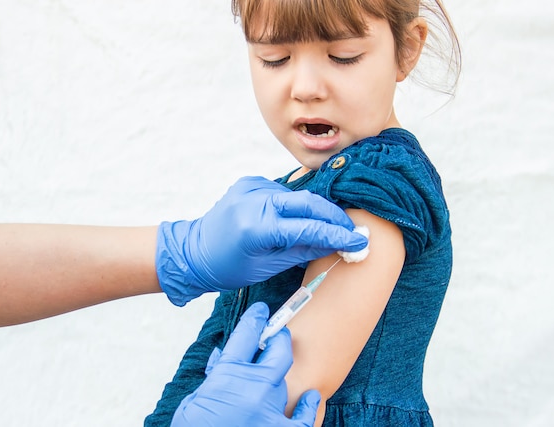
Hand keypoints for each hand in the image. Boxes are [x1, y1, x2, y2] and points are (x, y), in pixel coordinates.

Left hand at [156, 176, 367, 304]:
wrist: (195, 251)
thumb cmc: (228, 267)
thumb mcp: (267, 267)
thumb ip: (302, 250)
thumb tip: (336, 245)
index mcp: (256, 227)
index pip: (308, 227)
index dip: (337, 235)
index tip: (358, 242)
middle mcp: (254, 200)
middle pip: (308, 202)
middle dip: (334, 217)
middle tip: (352, 231)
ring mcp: (251, 187)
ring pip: (298, 196)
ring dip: (316, 211)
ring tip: (330, 228)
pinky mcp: (250, 182)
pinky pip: (283, 192)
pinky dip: (297, 205)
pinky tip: (300, 218)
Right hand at [171, 302, 319, 426]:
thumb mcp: (194, 402)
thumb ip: (214, 379)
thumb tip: (224, 363)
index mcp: (228, 376)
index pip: (246, 335)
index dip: (255, 319)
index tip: (260, 312)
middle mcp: (253, 388)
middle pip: (278, 350)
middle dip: (279, 339)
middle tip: (276, 336)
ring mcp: (270, 410)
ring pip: (284, 382)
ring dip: (276, 380)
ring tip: (274, 379)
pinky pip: (302, 417)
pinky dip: (308, 407)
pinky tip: (312, 398)